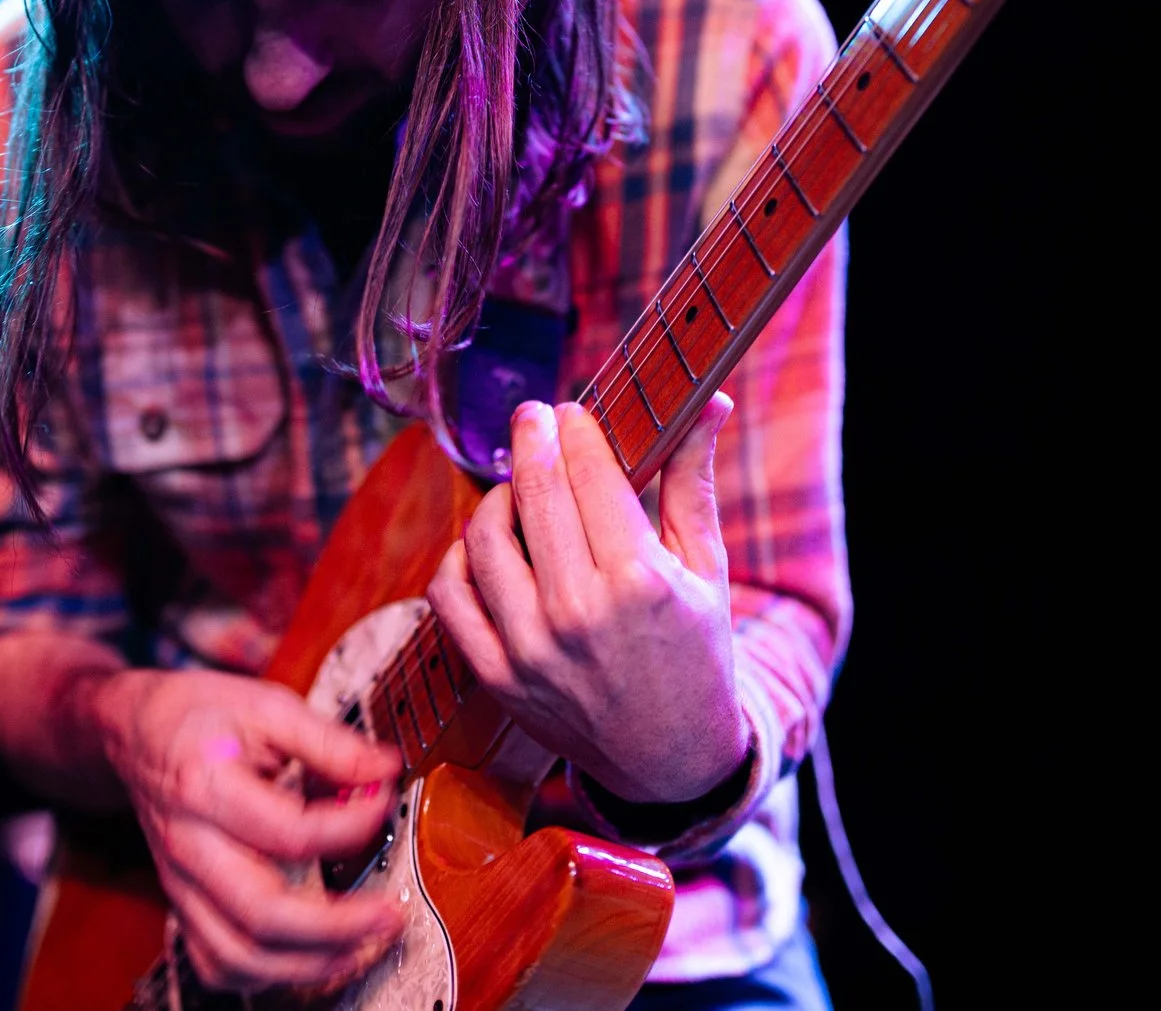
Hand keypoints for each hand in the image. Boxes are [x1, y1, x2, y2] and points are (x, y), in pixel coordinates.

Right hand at [93, 667, 403, 991]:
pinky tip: (308, 958)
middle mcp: (190, 846)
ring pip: (238, 955)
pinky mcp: (184, 904)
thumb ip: (328, 741)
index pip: (290, 832)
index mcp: (206, 787)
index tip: (382, 802)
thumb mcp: (266, 706)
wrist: (137, 732)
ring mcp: (182, 884)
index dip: (351, 825)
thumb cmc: (199, 716)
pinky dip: (265, 975)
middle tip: (388, 914)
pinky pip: (216, 964)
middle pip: (262, 913)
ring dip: (307, 964)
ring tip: (361, 947)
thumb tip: (383, 769)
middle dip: (336, 926)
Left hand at [426, 395, 747, 805]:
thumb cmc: (696, 654)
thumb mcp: (707, 569)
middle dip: (532, 437)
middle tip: (535, 417)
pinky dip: (458, 558)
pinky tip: (486, 545)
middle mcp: (578, 613)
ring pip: (484, 536)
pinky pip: (449, 595)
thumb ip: (694, 481)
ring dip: (498, 496)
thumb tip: (710, 400)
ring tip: (519, 488)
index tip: (573, 410)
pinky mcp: (497, 676)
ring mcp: (530, 648)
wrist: (671, 759)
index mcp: (639, 581)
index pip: (590, 473)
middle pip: (534, 492)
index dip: (576, 427)